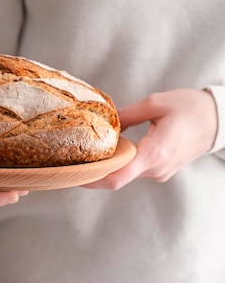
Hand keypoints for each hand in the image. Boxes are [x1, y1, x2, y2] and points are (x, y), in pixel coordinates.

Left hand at [83, 88, 217, 189]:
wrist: (219, 120)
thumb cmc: (190, 108)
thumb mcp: (155, 103)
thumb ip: (127, 114)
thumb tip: (104, 122)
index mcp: (155, 152)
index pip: (118, 177)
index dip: (92, 179)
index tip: (73, 173)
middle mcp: (157, 168)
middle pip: (118, 177)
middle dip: (95, 170)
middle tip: (72, 157)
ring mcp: (160, 172)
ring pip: (126, 174)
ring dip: (108, 165)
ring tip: (88, 149)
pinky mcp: (161, 169)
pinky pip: (136, 169)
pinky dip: (121, 162)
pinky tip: (111, 148)